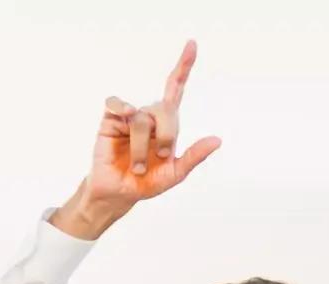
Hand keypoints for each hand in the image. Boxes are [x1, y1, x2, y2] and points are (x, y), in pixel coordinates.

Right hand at [53, 40, 221, 239]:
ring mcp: (129, 116)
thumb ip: (194, 156)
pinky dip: (122, 109)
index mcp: (167, 124)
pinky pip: (117, 104)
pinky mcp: (111, 120)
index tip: (192, 44)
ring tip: (137, 167)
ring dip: (142, 147)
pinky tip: (126, 118)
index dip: (183, 66)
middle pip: (164, 108)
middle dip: (167, 134)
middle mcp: (149, 115)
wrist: (118, 194)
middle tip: (160, 156)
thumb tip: (217, 140)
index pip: (175, 88)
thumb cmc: (146, 183)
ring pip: (141, 118)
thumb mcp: (174, 174)